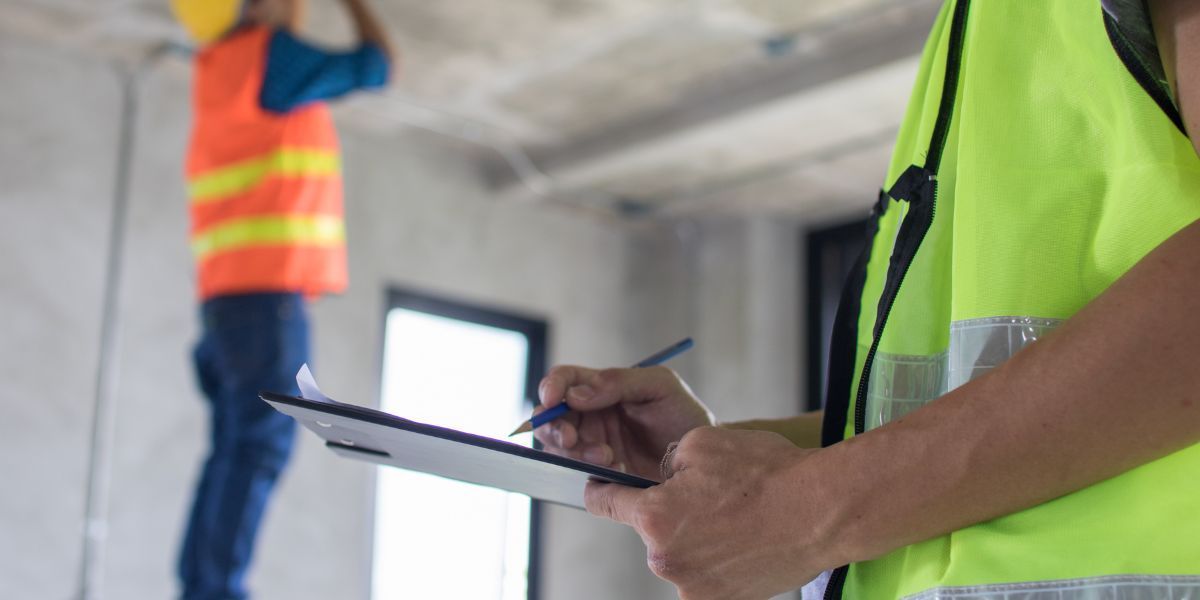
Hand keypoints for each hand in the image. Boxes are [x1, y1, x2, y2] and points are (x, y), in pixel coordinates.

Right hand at [534, 365, 712, 480]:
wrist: (704, 458)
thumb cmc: (684, 415)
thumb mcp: (659, 386)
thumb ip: (619, 382)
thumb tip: (575, 394)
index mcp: (601, 388)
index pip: (565, 380)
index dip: (552, 387)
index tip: (553, 399)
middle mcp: (591, 415)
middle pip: (551, 416)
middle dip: (555, 427)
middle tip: (574, 439)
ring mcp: (592, 445)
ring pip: (559, 447)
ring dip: (576, 452)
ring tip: (608, 457)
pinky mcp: (600, 473)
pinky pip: (577, 472)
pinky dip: (588, 471)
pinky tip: (616, 469)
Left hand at [585, 427, 833, 599]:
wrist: (822, 511)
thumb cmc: (766, 474)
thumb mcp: (701, 442)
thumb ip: (665, 461)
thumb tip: (661, 479)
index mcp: (654, 517)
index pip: (604, 503)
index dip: (601, 489)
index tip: (600, 487)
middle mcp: (666, 560)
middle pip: (651, 530)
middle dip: (670, 511)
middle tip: (711, 495)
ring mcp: (694, 588)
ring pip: (680, 553)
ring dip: (696, 536)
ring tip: (737, 517)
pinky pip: (705, 574)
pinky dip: (718, 558)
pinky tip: (745, 539)